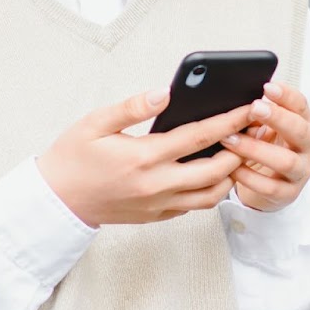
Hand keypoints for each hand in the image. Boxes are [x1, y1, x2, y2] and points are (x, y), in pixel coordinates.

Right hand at [37, 89, 257, 227]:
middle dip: (240, 149)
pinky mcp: (157, 216)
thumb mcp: (95, 123)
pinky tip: (213, 171)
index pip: (198, 137)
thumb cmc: (73, 157)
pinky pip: (195, 206)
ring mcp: (159, 205)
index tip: (248, 109)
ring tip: (238, 152)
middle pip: (216, 170)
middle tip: (252, 131)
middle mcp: (156, 185)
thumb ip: (131, 107)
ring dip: (230, 174)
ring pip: (211, 195)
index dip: (229, 121)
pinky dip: (211, 190)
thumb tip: (164, 93)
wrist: (57, 200)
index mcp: (143, 157)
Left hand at [228, 82, 309, 212]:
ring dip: (256, 149)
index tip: (267, 86)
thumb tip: (238, 95)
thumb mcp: (266, 126)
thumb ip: (260, 112)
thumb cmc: (267, 147)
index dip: (286, 95)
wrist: (270, 185)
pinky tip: (232, 168)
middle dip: (278, 118)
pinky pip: (270, 187)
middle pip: (300, 130)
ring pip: (286, 161)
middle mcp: (308, 147)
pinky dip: (249, 177)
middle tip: (254, 108)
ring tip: (231, 140)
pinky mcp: (288, 194)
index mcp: (304, 123)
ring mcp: (301, 172)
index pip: (301, 106)